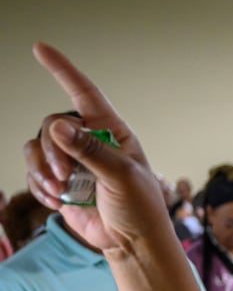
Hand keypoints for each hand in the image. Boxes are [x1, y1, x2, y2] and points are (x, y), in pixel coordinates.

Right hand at [24, 44, 167, 252]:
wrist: (131, 242)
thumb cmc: (140, 208)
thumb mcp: (122, 177)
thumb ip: (90, 151)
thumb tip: (58, 128)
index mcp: (112, 132)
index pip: (85, 94)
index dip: (63, 70)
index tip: (40, 48)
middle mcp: (90, 141)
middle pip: (52, 125)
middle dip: (53, 151)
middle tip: (66, 177)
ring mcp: (72, 160)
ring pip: (37, 147)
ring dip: (43, 170)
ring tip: (62, 191)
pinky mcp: (59, 181)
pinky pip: (34, 171)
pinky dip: (40, 187)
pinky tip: (58, 201)